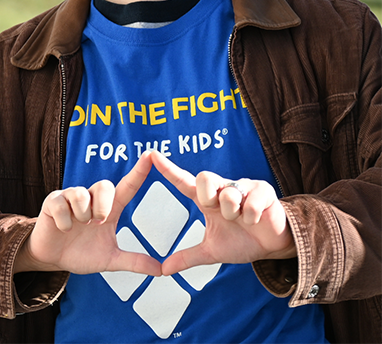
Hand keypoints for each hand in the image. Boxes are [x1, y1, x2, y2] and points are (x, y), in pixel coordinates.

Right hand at [16, 151, 161, 275]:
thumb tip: (160, 270)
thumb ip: (133, 262)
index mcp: (108, 209)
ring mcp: (71, 198)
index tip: (150, 156)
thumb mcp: (110, 259)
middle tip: (97, 224)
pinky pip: (61, 204)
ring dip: (81, 216)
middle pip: (104, 185)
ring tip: (77, 226)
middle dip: (102, 207)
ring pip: (81, 194)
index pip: (127, 186)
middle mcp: (91, 199)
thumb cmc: (82, 253)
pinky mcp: (53, 201)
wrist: (54, 258)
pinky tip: (63, 228)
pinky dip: (64, 222)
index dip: (139, 172)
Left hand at [149, 152, 295, 274]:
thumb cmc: (242, 242)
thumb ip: (187, 257)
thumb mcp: (212, 251)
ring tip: (241, 220)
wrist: (272, 247)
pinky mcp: (263, 190)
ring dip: (233, 213)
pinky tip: (256, 221)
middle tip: (217, 211)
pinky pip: (251, 202)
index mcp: (207, 199)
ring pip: (228, 193)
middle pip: (204, 177)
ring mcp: (243, 187)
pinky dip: (252, 217)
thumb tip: (164, 269)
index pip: (184, 181)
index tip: (151, 155)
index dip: (167, 168)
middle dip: (208, 197)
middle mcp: (223, 188)